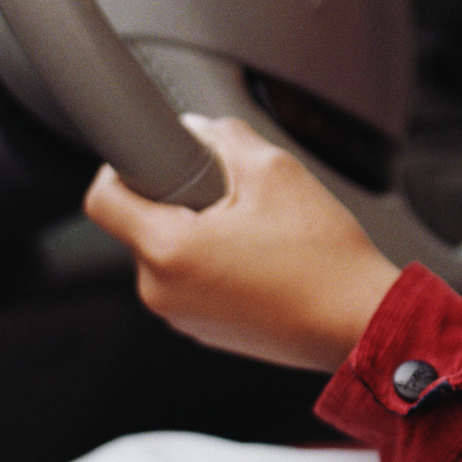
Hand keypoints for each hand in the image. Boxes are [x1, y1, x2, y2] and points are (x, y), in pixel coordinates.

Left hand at [85, 114, 401, 371]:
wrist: (359, 320)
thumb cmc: (323, 258)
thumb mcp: (276, 171)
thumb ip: (224, 138)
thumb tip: (197, 130)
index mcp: (169, 251)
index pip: (102, 200)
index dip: (120, 167)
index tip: (153, 158)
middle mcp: (161, 292)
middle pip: (141, 225)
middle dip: (179, 200)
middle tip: (233, 195)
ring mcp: (181, 317)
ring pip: (169, 254)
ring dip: (200, 233)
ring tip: (258, 233)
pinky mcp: (205, 331)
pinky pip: (192, 283)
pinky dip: (217, 264)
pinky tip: (263, 260)